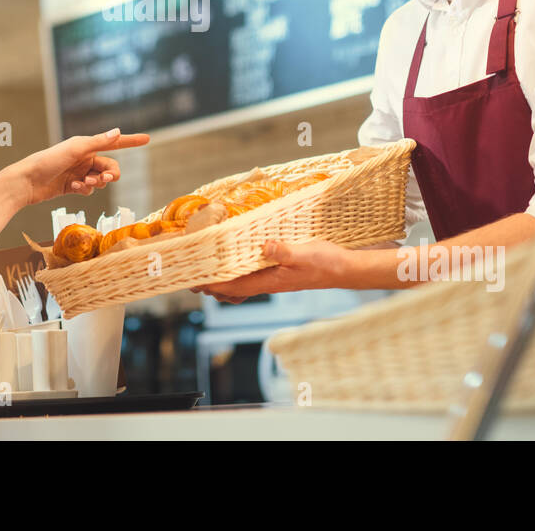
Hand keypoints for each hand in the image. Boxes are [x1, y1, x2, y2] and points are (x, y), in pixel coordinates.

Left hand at [0, 128, 149, 208]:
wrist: (27, 182)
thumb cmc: (48, 161)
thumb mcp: (75, 149)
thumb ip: (98, 142)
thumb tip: (118, 131)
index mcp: (86, 145)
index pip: (114, 142)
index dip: (131, 141)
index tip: (148, 138)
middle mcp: (84, 157)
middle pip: (110, 168)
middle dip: (109, 175)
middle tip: (104, 179)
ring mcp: (79, 172)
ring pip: (100, 181)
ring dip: (96, 183)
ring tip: (83, 183)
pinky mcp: (72, 187)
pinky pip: (89, 190)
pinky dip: (85, 190)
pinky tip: (75, 189)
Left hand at [193, 239, 351, 302]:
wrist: (343, 269)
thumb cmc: (326, 263)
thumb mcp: (304, 253)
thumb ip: (283, 251)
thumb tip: (264, 246)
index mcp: (270, 281)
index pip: (235, 287)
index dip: (214, 285)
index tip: (195, 281)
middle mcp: (268, 282)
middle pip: (233, 289)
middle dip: (212, 284)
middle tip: (191, 276)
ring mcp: (273, 279)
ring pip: (241, 284)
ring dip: (223, 280)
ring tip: (206, 272)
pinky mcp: (278, 272)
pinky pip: (252, 277)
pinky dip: (238, 273)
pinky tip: (235, 264)